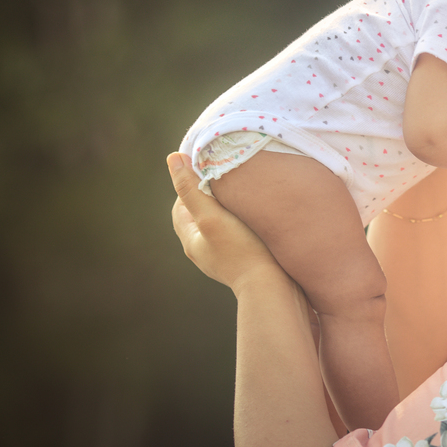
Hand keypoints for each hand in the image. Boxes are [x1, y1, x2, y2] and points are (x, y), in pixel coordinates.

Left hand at [167, 153, 283, 290]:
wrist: (274, 287)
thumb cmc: (242, 250)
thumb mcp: (211, 216)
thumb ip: (191, 189)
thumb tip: (172, 158)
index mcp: (191, 241)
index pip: (182, 203)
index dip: (193, 184)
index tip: (212, 170)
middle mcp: (204, 251)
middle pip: (200, 213)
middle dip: (210, 195)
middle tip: (230, 179)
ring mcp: (225, 257)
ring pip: (220, 223)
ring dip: (229, 208)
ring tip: (245, 194)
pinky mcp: (245, 260)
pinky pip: (237, 233)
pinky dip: (242, 221)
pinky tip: (258, 216)